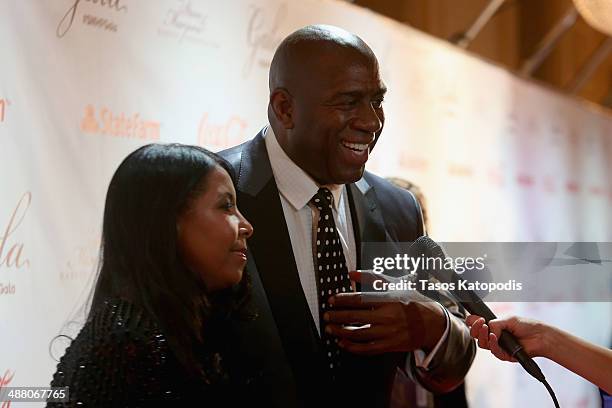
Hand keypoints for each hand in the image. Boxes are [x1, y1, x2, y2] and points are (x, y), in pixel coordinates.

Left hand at [322, 271, 445, 354]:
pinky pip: (367, 349)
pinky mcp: (390, 346)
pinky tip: (342, 343)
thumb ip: (372, 278)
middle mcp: (388, 316)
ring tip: (330, 328)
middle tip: (326, 315)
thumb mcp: (395, 285)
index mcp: (388, 299)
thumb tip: (351, 273)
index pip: (360, 299)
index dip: (343, 300)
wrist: (433, 324)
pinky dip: (352, 347)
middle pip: (356, 317)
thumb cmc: (411, 301)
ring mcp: (388, 333)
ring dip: (341, 332)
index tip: (332, 300)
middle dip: (337, 316)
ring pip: (359, 334)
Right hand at [465, 315, 548, 361]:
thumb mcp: (509, 319)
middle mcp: (494, 336)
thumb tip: (488, 330)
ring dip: (483, 336)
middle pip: (476, 335)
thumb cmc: (527, 326)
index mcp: (494, 326)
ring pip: (482, 344)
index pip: (477, 325)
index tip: (476, 318)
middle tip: (481, 322)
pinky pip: (493, 351)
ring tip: (487, 329)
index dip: (473, 322)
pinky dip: (492, 343)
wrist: (540, 336)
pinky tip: (494, 337)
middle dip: (475, 328)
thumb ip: (495, 324)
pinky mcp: (504, 355)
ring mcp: (498, 346)